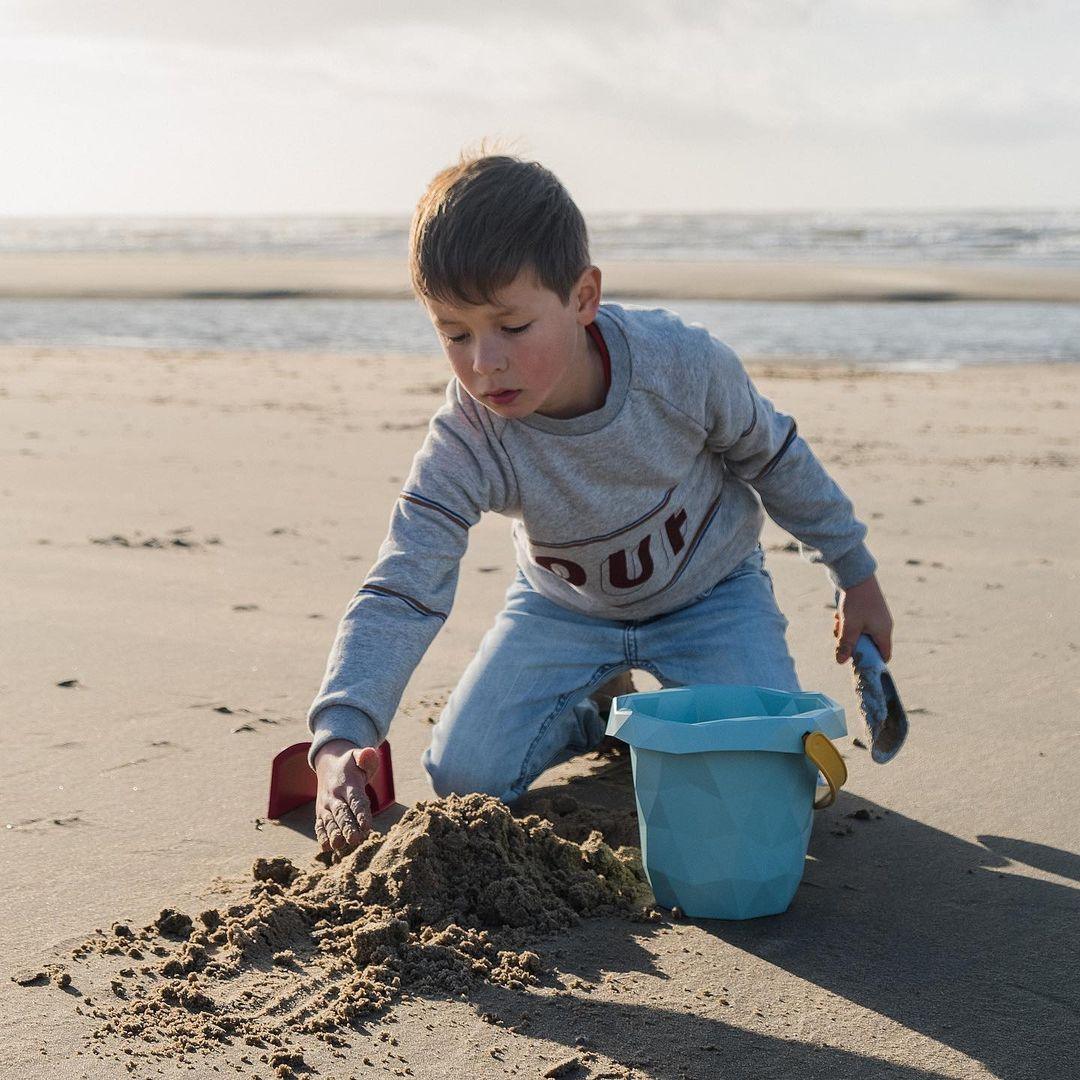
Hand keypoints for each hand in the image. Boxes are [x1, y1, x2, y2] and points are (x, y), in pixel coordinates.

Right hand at [313, 739, 380, 853]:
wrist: (329, 764)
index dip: (361, 813)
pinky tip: (326, 847)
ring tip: (339, 846)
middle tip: (354, 840)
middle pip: (342, 814)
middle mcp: (335, 796)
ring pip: (330, 822)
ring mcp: (326, 806)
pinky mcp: (320, 813)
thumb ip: (366, 757)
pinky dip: (322, 836)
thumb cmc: (351, 764)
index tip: (366, 826)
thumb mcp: (359, 756)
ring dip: (334, 834)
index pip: (355, 800)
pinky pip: (320, 825)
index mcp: (348, 784)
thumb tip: (369, 753)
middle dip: (347, 827)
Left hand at [833, 574, 892, 663]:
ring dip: (846, 631)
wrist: (855, 574)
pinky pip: (857, 622)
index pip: (884, 655)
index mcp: (883, 632)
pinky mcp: (867, 609)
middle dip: (852, 643)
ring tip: (838, 622)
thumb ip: (846, 645)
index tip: (857, 662)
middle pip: (868, 644)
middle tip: (840, 637)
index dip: (872, 661)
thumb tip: (841, 662)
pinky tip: (838, 614)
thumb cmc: (856, 602)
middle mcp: (882, 625)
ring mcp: (875, 617)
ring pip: (859, 633)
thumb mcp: (849, 626)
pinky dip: (847, 621)